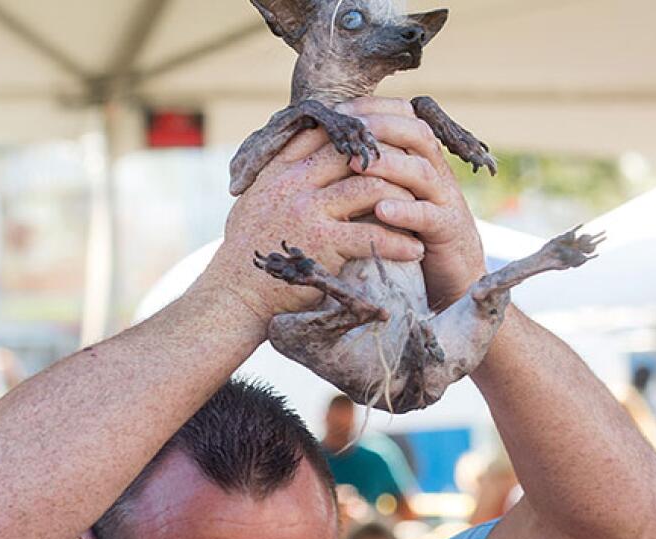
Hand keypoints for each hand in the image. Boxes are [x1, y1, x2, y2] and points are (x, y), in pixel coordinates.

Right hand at [197, 127, 424, 325]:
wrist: (234, 294)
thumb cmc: (250, 247)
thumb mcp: (257, 197)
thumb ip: (283, 171)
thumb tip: (310, 145)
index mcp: (281, 167)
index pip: (330, 131)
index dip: (366, 127)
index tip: (394, 132)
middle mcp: (294, 182)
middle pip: (357, 152)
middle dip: (393, 159)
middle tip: (419, 171)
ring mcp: (308, 211)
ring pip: (371, 187)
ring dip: (404, 199)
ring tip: (421, 211)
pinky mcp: (322, 244)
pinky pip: (373, 235)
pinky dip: (400, 243)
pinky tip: (415, 249)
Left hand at [338, 97, 485, 308]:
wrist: (452, 276)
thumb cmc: (408, 233)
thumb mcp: (388, 196)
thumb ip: (367, 174)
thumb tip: (319, 150)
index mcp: (420, 158)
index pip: (402, 118)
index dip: (373, 109)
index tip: (338, 109)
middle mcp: (435, 173)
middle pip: (416, 134)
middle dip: (382, 126)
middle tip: (349, 127)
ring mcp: (444, 200)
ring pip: (422, 171)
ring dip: (389, 165)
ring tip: (357, 165)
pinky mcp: (448, 231)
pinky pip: (429, 216)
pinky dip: (406, 212)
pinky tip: (381, 211)